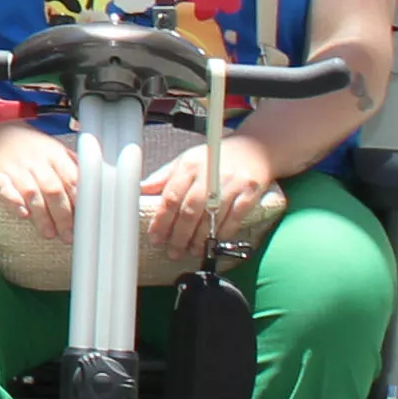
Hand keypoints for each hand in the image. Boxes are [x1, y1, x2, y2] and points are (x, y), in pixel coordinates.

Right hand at [0, 123, 77, 243]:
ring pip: (31, 193)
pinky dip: (14, 202)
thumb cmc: (32, 148)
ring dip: (41, 216)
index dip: (79, 202)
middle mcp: (37, 162)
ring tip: (49, 234)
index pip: (72, 180)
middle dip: (62, 215)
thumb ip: (74, 170)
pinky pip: (5, 189)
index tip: (85, 221)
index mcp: (56, 156)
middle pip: (53, 189)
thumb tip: (96, 193)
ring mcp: (16, 168)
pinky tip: (23, 214)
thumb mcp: (57, 151)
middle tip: (68, 236)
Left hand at [144, 134, 281, 262]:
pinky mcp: (250, 192)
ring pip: (212, 217)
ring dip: (200, 239)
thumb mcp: (187, 160)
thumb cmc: (216, 157)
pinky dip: (223, 233)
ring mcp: (231, 183)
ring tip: (191, 250)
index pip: (171, 197)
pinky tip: (214, 242)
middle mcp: (210, 173)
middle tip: (173, 251)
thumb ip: (164, 177)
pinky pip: (234, 218)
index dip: (161, 220)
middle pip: (190, 210)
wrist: (255, 148)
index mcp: (190, 165)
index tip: (156, 237)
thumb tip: (141, 190)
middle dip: (179, 235)